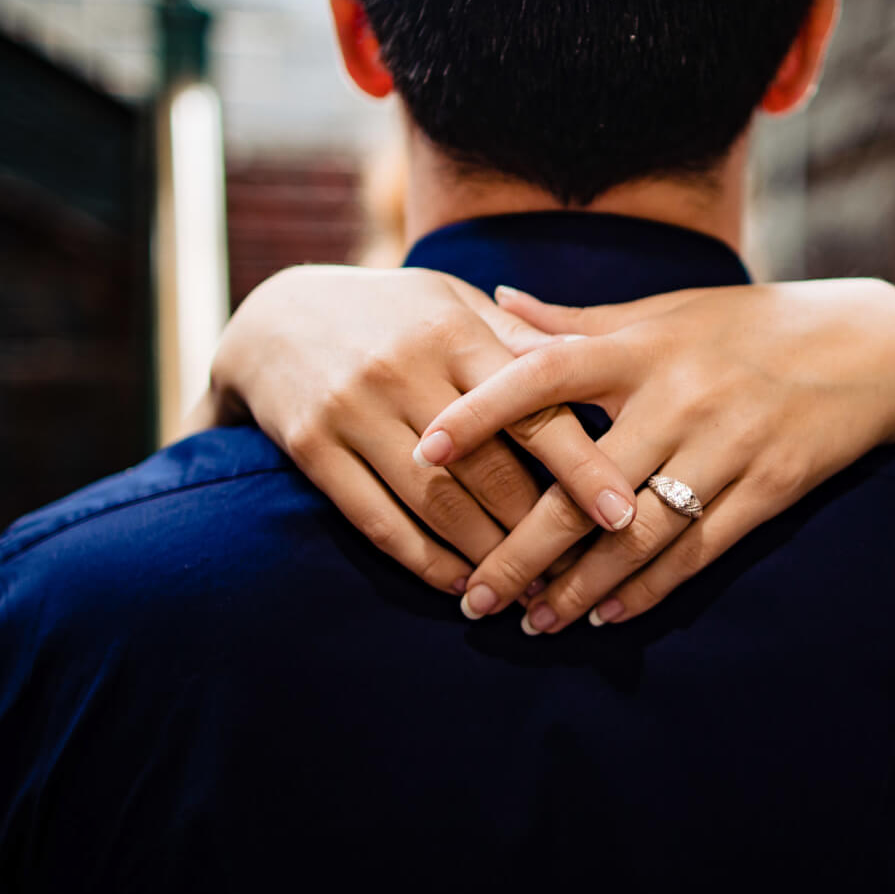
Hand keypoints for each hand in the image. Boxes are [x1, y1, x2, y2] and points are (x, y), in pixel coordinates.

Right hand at [177, 266, 640, 596]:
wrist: (273, 316)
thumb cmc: (392, 312)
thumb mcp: (453, 303)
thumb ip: (519, 337)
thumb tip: (599, 363)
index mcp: (453, 330)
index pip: (532, 407)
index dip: (581, 465)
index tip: (622, 513)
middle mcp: (403, 369)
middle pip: (489, 468)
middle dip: (540, 529)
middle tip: (582, 571)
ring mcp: (353, 409)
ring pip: (435, 503)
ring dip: (487, 555)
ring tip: (529, 590)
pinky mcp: (313, 447)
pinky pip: (377, 519)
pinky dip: (423, 560)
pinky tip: (458, 582)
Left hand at [414, 279, 894, 632]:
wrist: (871, 346)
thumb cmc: (747, 326)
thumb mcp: (665, 313)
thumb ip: (578, 323)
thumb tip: (493, 303)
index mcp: (644, 346)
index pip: (547, 373)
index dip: (483, 410)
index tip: (426, 453)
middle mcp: (682, 394)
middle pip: (584, 484)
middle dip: (522, 548)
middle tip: (471, 598)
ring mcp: (729, 444)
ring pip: (639, 531)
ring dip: (581, 586)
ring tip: (532, 623)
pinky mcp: (772, 486)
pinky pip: (700, 548)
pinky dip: (651, 587)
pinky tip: (608, 616)